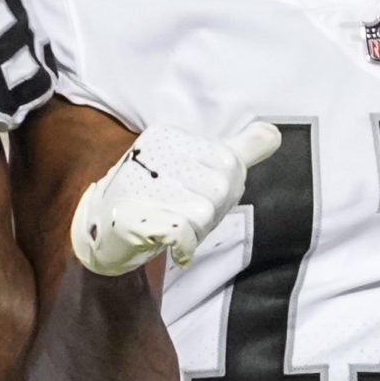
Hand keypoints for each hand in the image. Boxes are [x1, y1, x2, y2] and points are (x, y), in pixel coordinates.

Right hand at [71, 122, 280, 275]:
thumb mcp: (200, 166)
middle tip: (182, 214)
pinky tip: (174, 246)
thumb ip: (239, 149)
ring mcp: (142, 182)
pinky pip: (183, 232)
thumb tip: (275, 134)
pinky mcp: (136, 216)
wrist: (104, 230)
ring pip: (205, 211)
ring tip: (173, 224)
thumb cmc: (160, 198)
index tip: (193, 195)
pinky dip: (185, 246)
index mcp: (172, 136)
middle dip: (210, 211)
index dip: (222, 190)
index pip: (228, 164)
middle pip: (219, 188)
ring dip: (197, 229)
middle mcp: (155, 151)